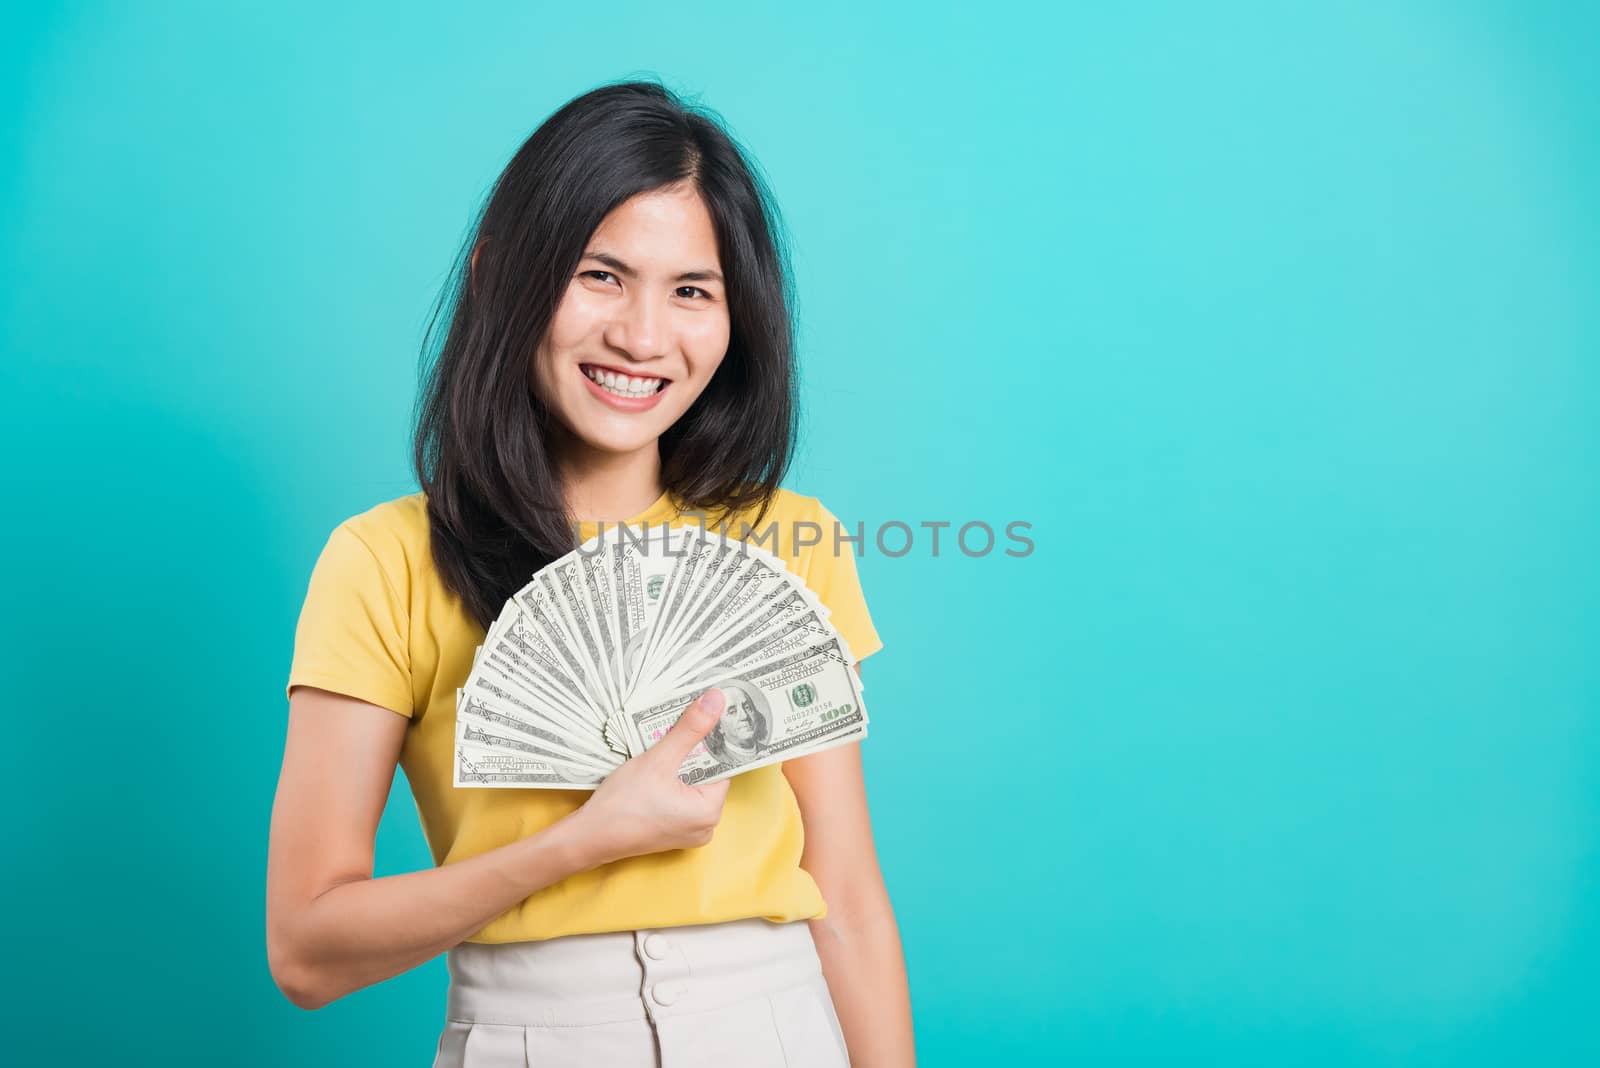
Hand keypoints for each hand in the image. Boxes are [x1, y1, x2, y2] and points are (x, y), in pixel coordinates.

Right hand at [571, 688, 731, 865]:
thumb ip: (689, 729)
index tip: (703, 719)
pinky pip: (678, 798)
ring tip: (660, 750)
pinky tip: (652, 771)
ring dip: (677, 766)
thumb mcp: (659, 760)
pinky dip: (668, 782)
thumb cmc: (622, 804)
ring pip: (689, 785)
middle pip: (705, 775)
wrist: (588, 837)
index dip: (711, 741)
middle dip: (690, 753)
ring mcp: (687, 831)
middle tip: (673, 731)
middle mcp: (705, 826)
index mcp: (710, 811)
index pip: (722, 766)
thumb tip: (716, 701)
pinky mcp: (671, 832)